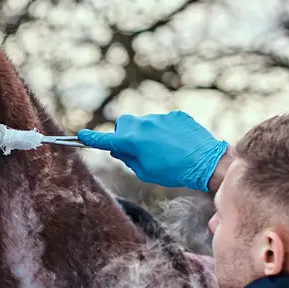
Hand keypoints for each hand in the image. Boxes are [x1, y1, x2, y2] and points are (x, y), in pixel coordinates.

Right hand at [77, 111, 229, 191]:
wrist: (206, 162)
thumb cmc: (174, 172)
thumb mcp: (145, 172)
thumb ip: (128, 158)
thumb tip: (119, 149)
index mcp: (133, 141)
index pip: (106, 139)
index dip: (92, 138)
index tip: (82, 135)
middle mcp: (143, 125)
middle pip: (123, 124)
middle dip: (124, 134)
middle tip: (134, 149)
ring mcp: (159, 118)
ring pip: (143, 123)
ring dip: (146, 133)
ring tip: (163, 149)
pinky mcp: (175, 115)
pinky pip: (162, 121)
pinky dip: (163, 131)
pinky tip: (176, 143)